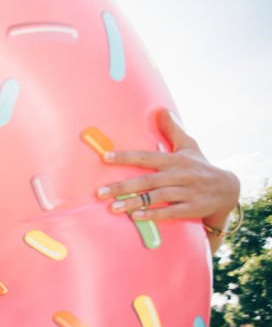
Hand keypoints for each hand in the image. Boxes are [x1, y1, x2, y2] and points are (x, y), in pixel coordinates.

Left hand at [97, 108, 239, 228]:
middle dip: (122, 186)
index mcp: (174, 160)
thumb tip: (160, 109)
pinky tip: (136, 217)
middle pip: (147, 180)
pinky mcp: (192, 208)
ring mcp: (186, 192)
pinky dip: (153, 214)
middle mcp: (179, 175)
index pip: (146, 157)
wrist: (227, 190)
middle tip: (100, 192)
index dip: (125, 157)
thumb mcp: (188, 147)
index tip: (104, 157)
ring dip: (134, 202)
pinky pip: (170, 211)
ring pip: (156, 197)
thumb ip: (172, 130)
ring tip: (113, 208)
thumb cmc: (200, 167)